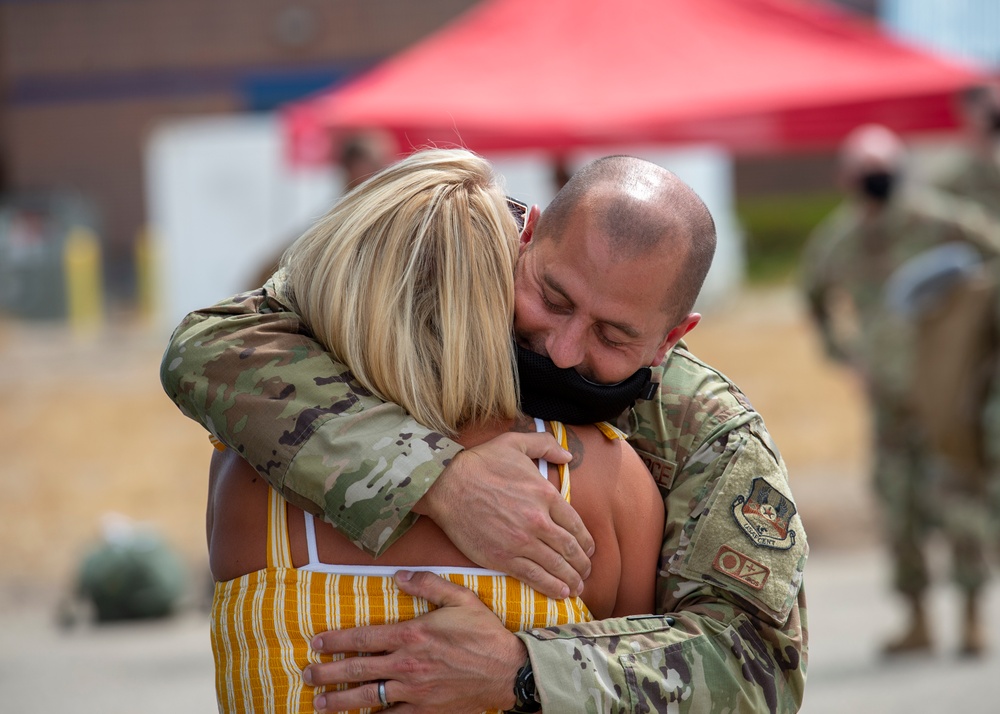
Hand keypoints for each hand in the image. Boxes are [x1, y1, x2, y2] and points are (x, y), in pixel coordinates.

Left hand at [305, 571, 525, 712]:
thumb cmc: (484, 633)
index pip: (364, 638)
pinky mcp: (426, 711)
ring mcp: (415, 692)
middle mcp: (407, 666)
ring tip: (320, 703)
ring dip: (340, 701)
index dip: (336, 640)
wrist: (508, 671)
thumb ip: (428, 584)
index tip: (317, 642)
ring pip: (368, 698)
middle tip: (307, 674)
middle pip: (357, 670)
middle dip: (327, 673)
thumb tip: (398, 576)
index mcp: (412, 635)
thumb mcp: (460, 598)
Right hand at [418, 430, 592, 597]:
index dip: (586, 541)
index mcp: (545, 494)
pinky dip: (551, 587)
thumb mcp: (515, 443)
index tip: (589, 550)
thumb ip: (545, 445)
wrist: (447, 484)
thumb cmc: (480, 462)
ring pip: (556, 565)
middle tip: (586, 571)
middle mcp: (538, 520)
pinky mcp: (503, 557)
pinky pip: (534, 576)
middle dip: (582, 564)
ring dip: (571, 579)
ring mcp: (521, 541)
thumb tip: (568, 455)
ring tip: (577, 587)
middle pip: (570, 548)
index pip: (576, 524)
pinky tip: (560, 592)